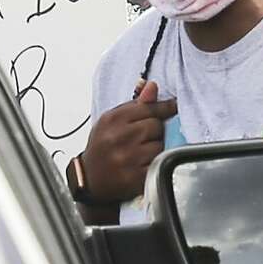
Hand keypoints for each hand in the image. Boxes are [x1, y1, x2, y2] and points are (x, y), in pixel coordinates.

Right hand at [79, 80, 176, 203]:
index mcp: (112, 120)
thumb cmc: (102, 146)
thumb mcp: (111, 121)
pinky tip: (144, 164)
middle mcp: (118, 137)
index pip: (148, 108)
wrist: (88, 178)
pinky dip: (155, 164)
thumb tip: (151, 86)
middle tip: (145, 138)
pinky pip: (158, 164)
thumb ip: (134, 104)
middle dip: (155, 131)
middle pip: (156, 126)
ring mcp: (127, 158)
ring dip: (156, 149)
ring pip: (159, 146)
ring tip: (143, 152)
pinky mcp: (135, 177)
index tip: (173, 106)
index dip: (164, 107)